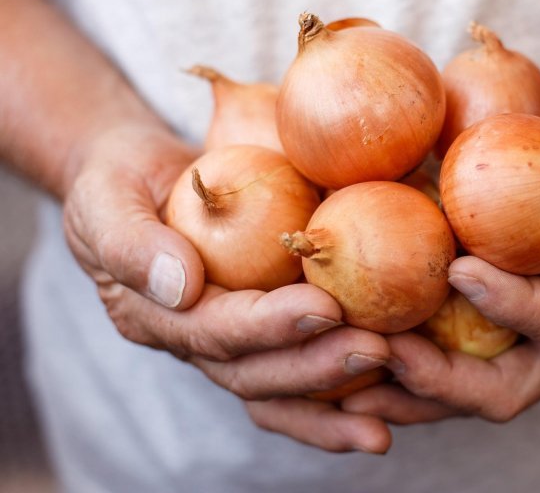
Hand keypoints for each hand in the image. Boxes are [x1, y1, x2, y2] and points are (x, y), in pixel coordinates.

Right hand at [62, 125, 391, 452]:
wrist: (139, 178)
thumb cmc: (117, 180)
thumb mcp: (104, 198)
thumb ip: (130, 243)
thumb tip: (181, 288)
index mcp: (154, 317)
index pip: (215, 331)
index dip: (268, 326)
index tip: (324, 308)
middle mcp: (196, 341)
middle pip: (258, 372)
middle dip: (317, 368)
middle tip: (379, 351)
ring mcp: (231, 339)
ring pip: (284, 387)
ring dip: (337, 395)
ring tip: (396, 399)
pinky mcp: (262, 325)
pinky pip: (301, 359)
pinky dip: (341, 384)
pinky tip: (394, 384)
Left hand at [341, 169, 539, 423]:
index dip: (518, 306)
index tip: (464, 270)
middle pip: (496, 390)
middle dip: (437, 378)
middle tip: (380, 351)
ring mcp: (524, 348)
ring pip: (456, 381)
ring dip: (399, 377)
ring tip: (339, 358)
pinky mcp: (494, 326)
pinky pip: (441, 344)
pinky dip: (397, 341)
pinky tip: (347, 322)